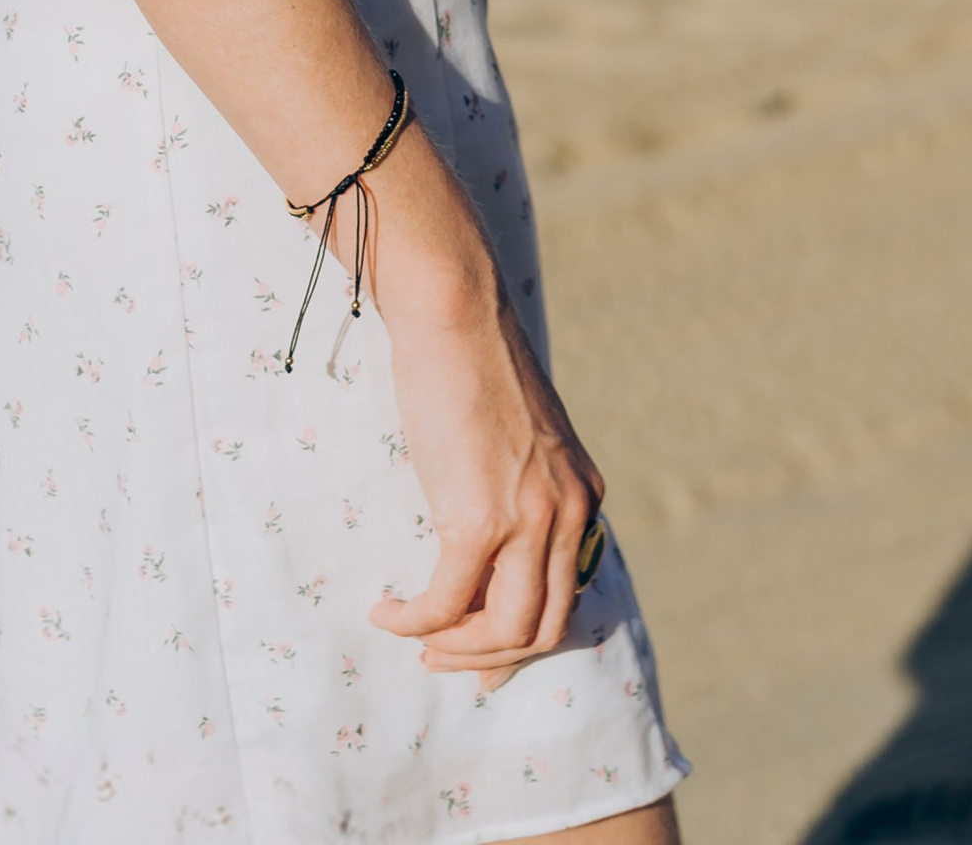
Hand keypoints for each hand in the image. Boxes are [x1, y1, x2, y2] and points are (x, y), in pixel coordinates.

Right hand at [367, 174, 602, 680]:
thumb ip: (522, 487)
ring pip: (506, 630)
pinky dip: (415, 621)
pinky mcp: (479, 518)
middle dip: (490, 658)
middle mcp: (569, 511)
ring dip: (455, 649)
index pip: (567, 594)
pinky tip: (389, 612)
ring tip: (416, 640)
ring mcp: (529, 517)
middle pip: (543, 627)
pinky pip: (446, 602)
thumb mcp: (520, 437)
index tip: (484, 658)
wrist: (454, 309)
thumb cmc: (471, 362)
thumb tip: (491, 546)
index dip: (523, 638)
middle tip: (444, 662)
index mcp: (582, 494)